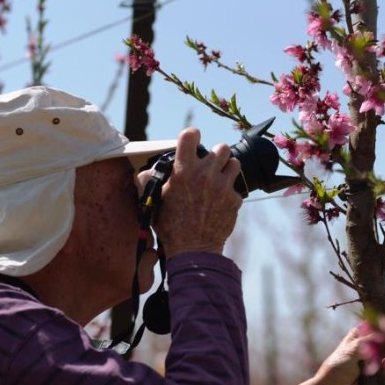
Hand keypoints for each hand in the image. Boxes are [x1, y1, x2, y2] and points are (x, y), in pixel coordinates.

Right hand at [150, 128, 242, 256]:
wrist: (193, 250)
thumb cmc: (170, 225)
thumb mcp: (153, 200)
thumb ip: (149, 179)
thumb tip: (148, 169)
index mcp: (183, 170)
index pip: (191, 135)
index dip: (192, 135)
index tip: (193, 141)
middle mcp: (205, 174)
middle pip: (221, 147)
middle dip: (215, 155)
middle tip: (209, 166)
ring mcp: (223, 186)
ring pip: (234, 162)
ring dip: (226, 169)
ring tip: (218, 179)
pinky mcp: (234, 199)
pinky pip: (236, 187)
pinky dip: (229, 192)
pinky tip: (220, 201)